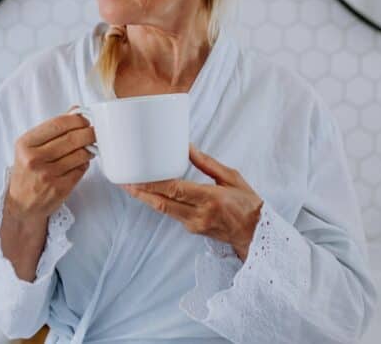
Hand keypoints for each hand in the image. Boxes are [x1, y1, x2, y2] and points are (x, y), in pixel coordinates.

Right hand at [5, 106, 95, 224]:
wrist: (21, 204)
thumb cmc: (28, 171)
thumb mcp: (31, 147)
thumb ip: (52, 128)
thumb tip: (76, 110)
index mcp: (25, 144)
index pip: (57, 124)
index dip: (76, 120)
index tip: (85, 120)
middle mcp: (34, 159)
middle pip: (72, 138)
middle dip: (88, 132)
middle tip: (93, 131)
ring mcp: (47, 175)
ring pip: (80, 154)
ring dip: (89, 148)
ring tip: (88, 147)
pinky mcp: (60, 188)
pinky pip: (81, 169)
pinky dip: (84, 163)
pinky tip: (80, 162)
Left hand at [121, 143, 262, 260]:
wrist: (256, 233)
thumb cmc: (247, 203)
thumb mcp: (231, 177)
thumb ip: (207, 163)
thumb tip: (187, 147)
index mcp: (211, 199)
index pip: (175, 190)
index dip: (153, 184)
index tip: (137, 176)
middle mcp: (199, 214)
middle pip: (162, 203)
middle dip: (141, 192)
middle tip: (124, 181)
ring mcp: (194, 225)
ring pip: (164, 211)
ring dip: (146, 199)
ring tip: (131, 186)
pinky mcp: (193, 230)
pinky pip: (172, 215)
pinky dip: (160, 204)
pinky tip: (151, 194)